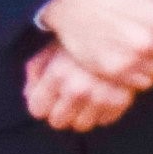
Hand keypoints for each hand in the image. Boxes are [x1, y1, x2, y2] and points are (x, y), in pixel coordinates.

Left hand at [23, 42, 137, 131]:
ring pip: (81, 125)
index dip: (40, 103)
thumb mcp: (53, 45)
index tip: (46, 97)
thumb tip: (28, 95)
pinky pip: (104, 121)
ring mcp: (100, 97)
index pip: (38, 110)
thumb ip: (36, 70)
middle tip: (66, 97)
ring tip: (85, 98)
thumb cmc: (83, 34)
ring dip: (80, 115)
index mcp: (58, 74)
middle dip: (59, 111)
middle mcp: (78, 89)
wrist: (123, 28)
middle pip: (58, 122)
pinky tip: (102, 96)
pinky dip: (102, 112)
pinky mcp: (121, 101)